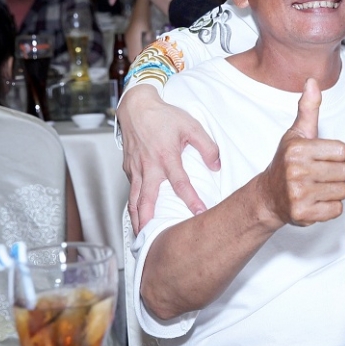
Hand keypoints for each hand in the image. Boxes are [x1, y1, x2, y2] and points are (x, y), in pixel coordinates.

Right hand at [118, 85, 220, 230]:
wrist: (136, 107)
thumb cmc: (164, 116)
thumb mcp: (192, 126)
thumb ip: (207, 147)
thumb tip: (216, 166)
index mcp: (166, 157)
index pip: (180, 183)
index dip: (190, 199)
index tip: (199, 213)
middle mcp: (148, 166)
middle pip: (147, 200)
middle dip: (148, 221)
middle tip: (150, 239)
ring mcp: (135, 168)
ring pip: (134, 198)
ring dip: (137, 218)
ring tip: (140, 235)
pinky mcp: (128, 167)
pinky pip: (131, 189)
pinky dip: (133, 204)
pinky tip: (138, 212)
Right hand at [255, 78, 344, 228]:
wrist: (268, 196)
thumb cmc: (286, 162)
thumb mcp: (296, 134)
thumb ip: (308, 109)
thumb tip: (312, 82)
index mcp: (298, 149)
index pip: (343, 151)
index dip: (336, 155)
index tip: (321, 158)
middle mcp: (297, 171)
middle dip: (336, 173)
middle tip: (318, 174)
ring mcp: (299, 194)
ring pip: (343, 191)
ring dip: (334, 191)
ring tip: (316, 187)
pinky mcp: (303, 214)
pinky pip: (337, 209)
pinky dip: (330, 208)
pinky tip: (315, 201)